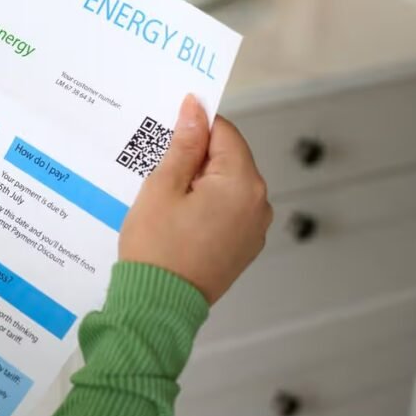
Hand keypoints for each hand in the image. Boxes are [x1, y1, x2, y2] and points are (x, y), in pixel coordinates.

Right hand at [119, 95, 272, 303]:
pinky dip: (205, 206)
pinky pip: (227, 211)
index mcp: (241, 183)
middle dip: (195, 158)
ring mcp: (254, 228)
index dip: (195, 126)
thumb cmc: (157, 249)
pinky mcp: (244, 246)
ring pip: (226, 185)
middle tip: (159, 171)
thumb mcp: (162, 187)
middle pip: (228, 159)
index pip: (224, 132)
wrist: (159, 305)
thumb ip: (183, 145)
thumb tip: (195, 111)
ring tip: (165, 200)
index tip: (170, 128)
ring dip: (199, 183)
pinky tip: (177, 219)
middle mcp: (258, 204)